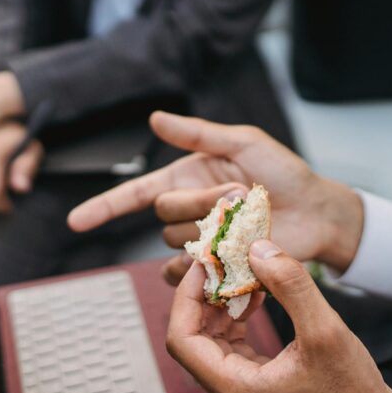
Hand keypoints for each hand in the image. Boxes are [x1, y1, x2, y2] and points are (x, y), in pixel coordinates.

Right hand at [67, 112, 363, 282]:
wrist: (316, 211)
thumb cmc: (283, 172)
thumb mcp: (243, 141)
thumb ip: (198, 134)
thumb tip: (154, 118)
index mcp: (187, 180)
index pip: (135, 195)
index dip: (104, 207)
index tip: (75, 221)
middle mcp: (188, 211)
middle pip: (164, 214)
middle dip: (199, 202)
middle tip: (239, 195)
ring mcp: (201, 241)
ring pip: (178, 242)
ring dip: (213, 229)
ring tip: (248, 221)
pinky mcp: (215, 267)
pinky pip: (188, 274)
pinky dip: (200, 266)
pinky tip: (225, 255)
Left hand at [166, 239, 391, 392]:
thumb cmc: (352, 392)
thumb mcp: (325, 331)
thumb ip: (291, 287)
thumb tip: (258, 250)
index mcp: (234, 389)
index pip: (182, 338)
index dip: (186, 296)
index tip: (204, 264)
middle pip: (192, 337)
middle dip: (203, 295)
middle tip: (220, 261)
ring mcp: (240, 391)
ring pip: (210, 340)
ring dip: (220, 304)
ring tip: (240, 273)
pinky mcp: (254, 385)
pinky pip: (231, 346)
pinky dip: (236, 318)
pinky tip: (255, 296)